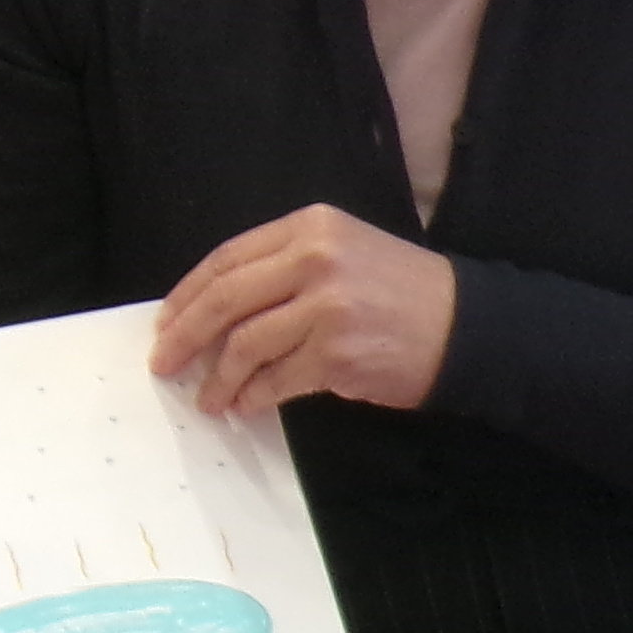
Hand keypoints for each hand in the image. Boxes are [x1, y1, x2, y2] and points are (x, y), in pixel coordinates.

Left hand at [149, 204, 456, 417]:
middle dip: (185, 336)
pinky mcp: (338, 354)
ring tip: (210, 398)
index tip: (166, 323)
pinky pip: (276, 380)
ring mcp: (327, 308)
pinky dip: (254, 396)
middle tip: (164, 363)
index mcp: (310, 227)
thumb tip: (216, 313)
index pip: (228, 259)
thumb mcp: (345, 252)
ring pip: (245, 344)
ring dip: (219, 377)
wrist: (468, 327)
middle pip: (225, 299)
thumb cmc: (404, 292)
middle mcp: (315, 260)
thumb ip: (285, 267)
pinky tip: (247, 404)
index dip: (187, 294)